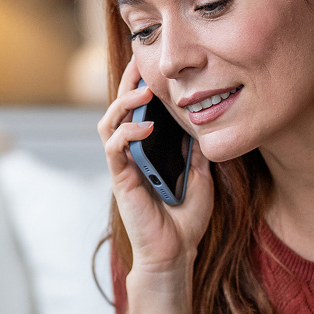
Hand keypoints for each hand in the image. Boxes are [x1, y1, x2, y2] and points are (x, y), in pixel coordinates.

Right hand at [97, 58, 213, 275]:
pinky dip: (128, 133)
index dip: (142, 85)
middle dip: (128, 82)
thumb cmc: (186, 220)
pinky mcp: (120, 180)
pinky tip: (145, 127)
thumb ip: (197, 151)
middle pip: (119, 108)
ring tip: (145, 90)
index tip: (155, 64)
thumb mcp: (201, 177)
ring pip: (109, 123)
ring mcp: (123, 166)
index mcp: (148, 151)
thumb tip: (203, 124)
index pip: (140, 110)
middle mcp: (131, 154)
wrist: (176, 253)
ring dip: (124, 103)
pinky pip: (115, 149)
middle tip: (142, 61)